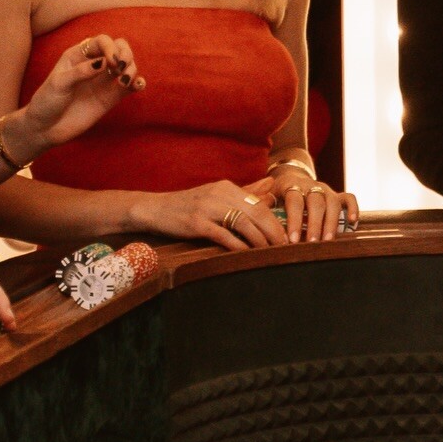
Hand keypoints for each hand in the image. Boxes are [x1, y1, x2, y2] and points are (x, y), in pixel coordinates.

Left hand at [21, 34, 142, 153]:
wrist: (45, 128)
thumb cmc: (47, 101)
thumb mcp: (59, 83)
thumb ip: (81, 72)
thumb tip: (104, 62)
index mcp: (79, 55)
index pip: (102, 41)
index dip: (111, 47)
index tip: (112, 62)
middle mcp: (94, 64)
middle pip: (119, 48)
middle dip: (125, 54)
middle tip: (120, 68)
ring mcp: (104, 81)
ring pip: (127, 66)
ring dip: (132, 69)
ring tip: (124, 81)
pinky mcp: (111, 97)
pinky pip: (130, 86)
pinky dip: (138, 83)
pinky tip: (138, 85)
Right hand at [132, 178, 289, 249]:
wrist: (155, 209)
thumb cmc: (189, 205)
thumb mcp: (217, 195)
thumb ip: (245, 192)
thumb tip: (271, 187)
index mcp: (227, 187)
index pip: (260, 204)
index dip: (276, 221)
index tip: (287, 237)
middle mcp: (219, 194)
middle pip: (256, 212)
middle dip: (273, 232)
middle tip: (285, 248)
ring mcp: (207, 208)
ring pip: (243, 223)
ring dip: (259, 240)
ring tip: (269, 253)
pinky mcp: (196, 223)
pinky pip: (222, 234)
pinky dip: (237, 245)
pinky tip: (246, 254)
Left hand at [268, 162, 360, 242]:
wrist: (290, 175)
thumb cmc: (277, 194)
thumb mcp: (267, 196)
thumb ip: (265, 207)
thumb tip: (262, 226)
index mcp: (291, 185)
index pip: (294, 201)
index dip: (294, 220)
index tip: (292, 240)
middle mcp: (310, 186)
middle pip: (316, 202)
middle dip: (314, 224)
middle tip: (312, 243)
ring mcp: (326, 189)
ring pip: (333, 202)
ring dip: (331, 222)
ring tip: (328, 240)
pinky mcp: (337, 194)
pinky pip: (349, 197)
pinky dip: (353, 208)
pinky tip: (353, 222)